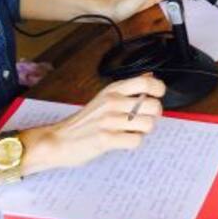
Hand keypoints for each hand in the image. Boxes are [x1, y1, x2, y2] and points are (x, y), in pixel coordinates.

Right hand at [24, 75, 166, 172]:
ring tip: (132, 131)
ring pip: (148, 124)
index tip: (159, 96)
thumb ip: (127, 89)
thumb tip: (149, 76)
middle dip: (154, 116)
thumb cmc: (84, 121)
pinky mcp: (106, 139)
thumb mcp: (104, 97)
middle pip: (153, 106)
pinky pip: (136, 140)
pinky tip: (123, 141)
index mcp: (113, 90)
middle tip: (143, 120)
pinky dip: (133, 143)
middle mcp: (112, 103)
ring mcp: (109, 121)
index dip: (159, 89)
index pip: (146, 82)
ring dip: (143, 131)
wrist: (58, 140)